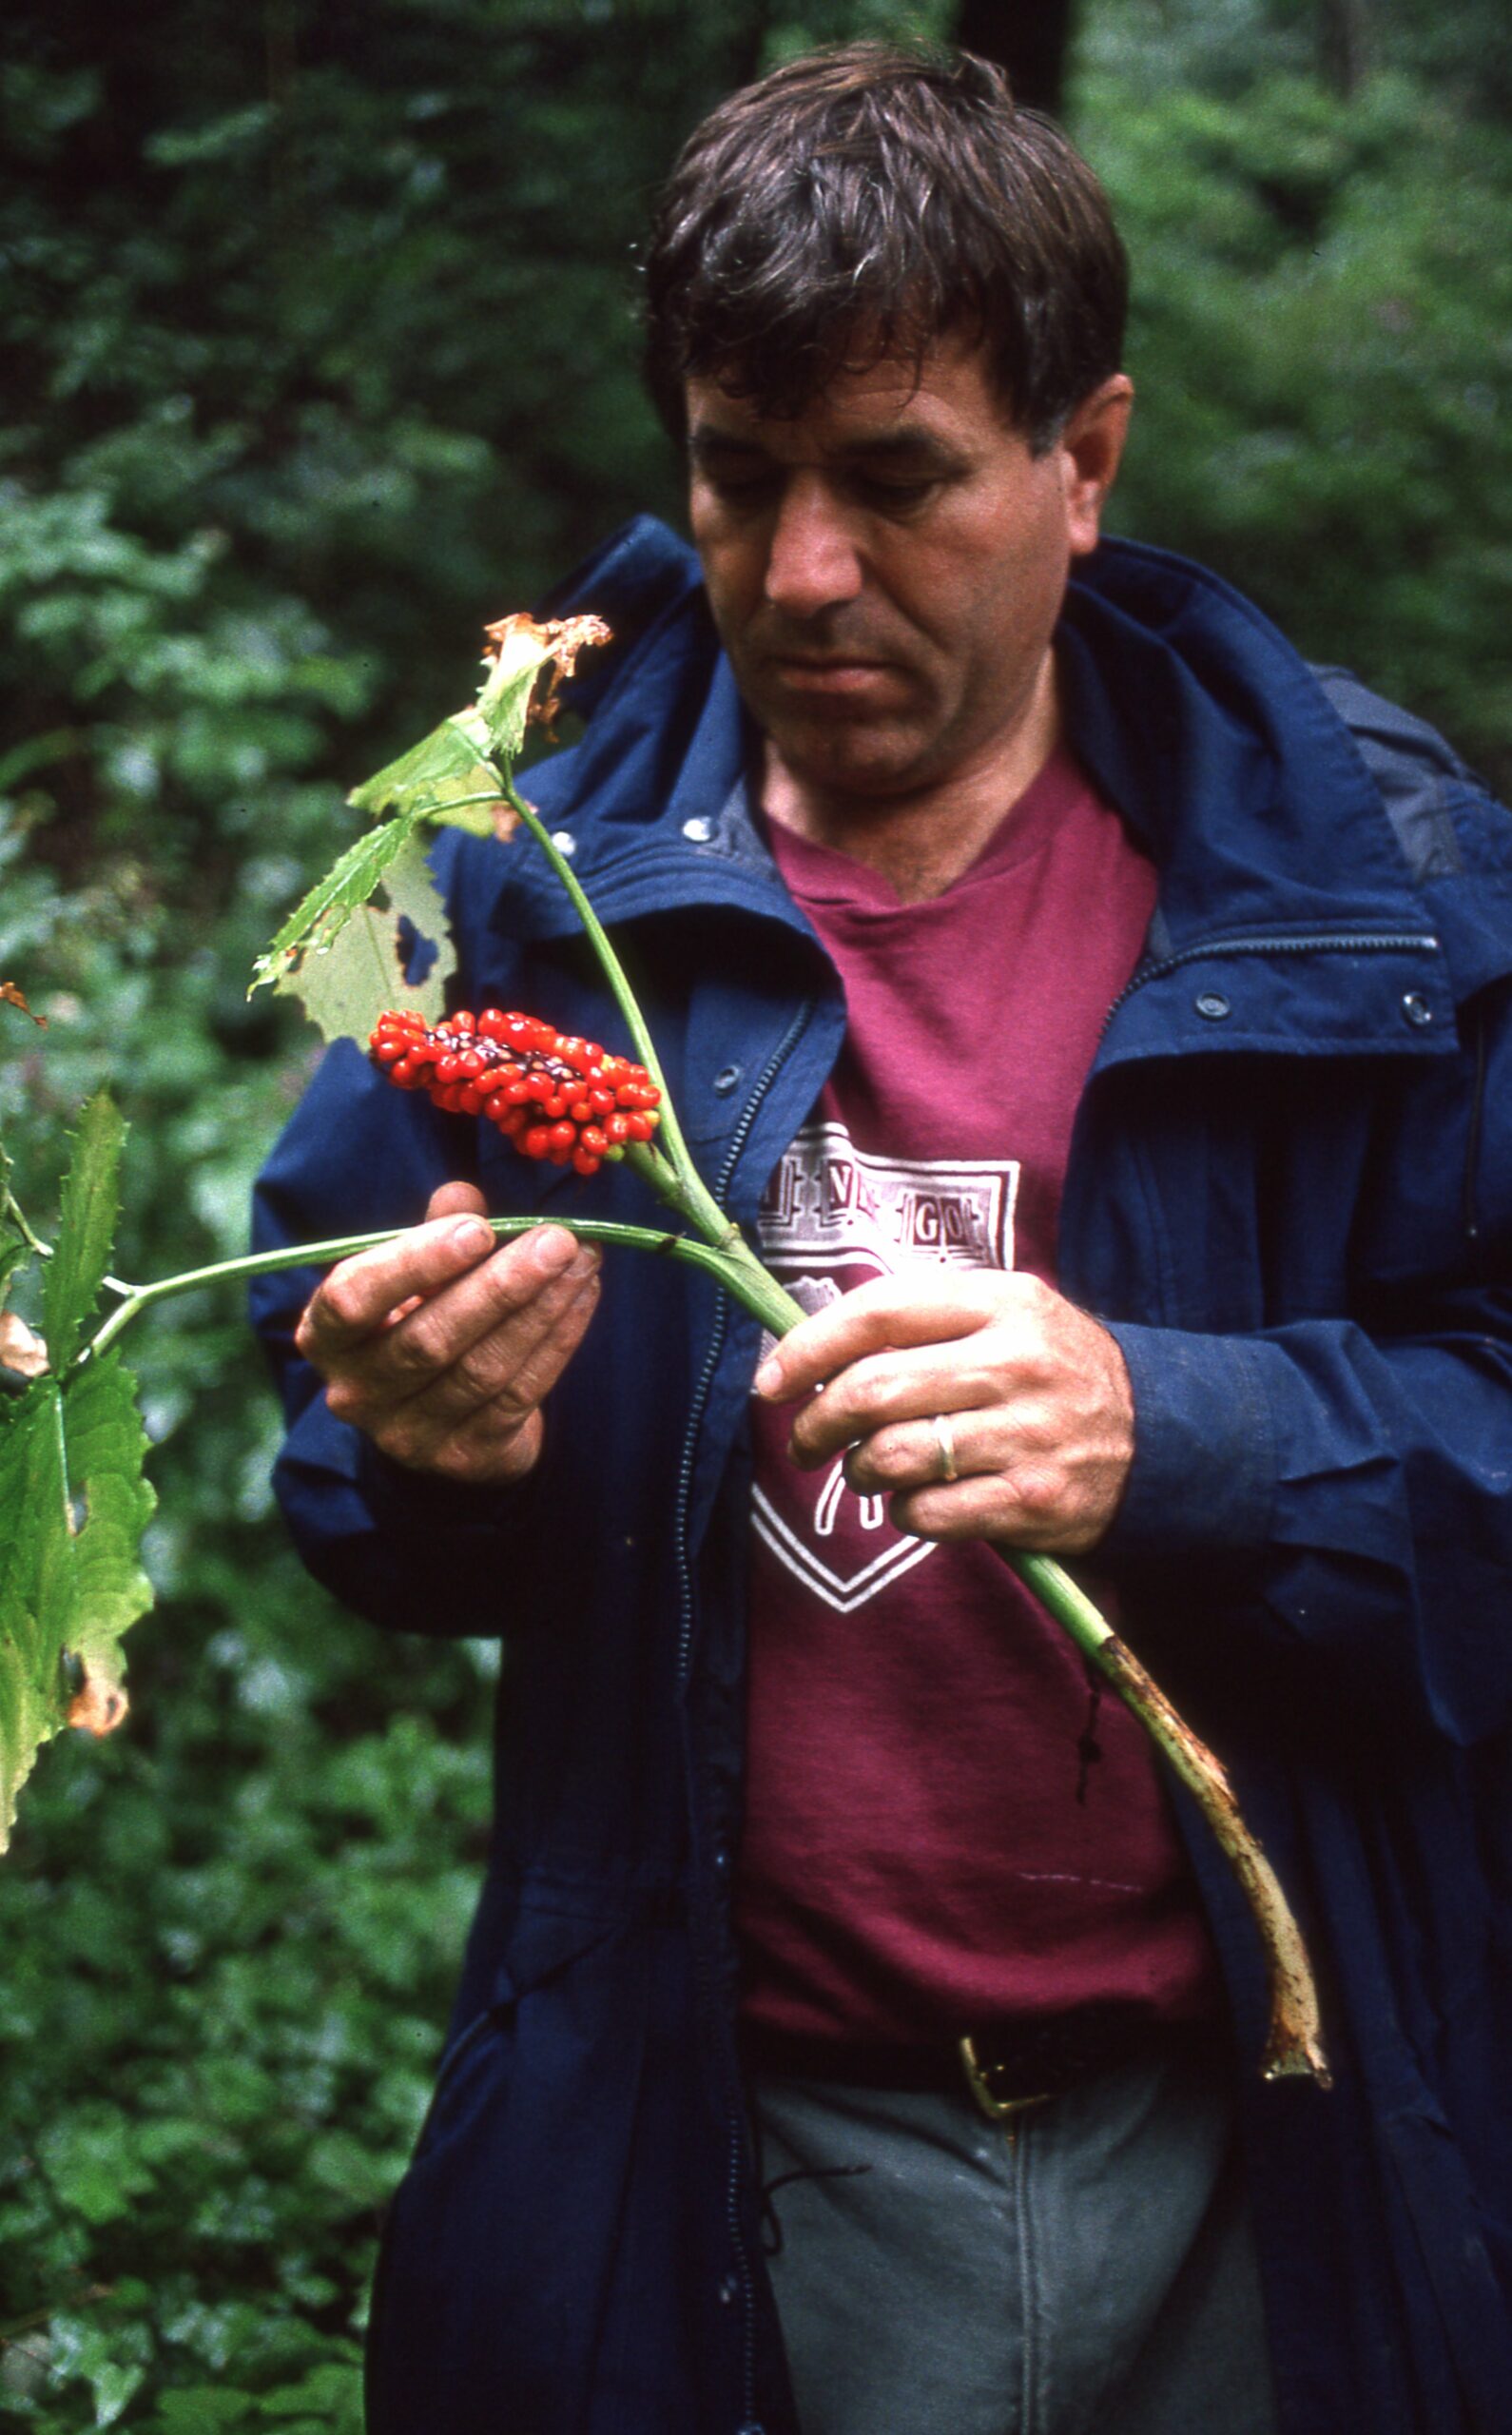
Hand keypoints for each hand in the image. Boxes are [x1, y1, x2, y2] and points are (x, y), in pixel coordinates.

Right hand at [294, 1182, 600, 1484]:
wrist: (439, 1418)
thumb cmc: (419, 1320)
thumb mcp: (413, 1275)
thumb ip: (434, 1232)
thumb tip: (463, 1195)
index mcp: (327, 1337)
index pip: (354, 1300)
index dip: (415, 1263)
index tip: (478, 1229)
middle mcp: (356, 1392)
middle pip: (429, 1340)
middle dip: (501, 1286)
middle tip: (556, 1240)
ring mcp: (409, 1434)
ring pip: (483, 1369)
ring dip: (542, 1310)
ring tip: (582, 1261)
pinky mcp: (464, 1456)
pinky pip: (519, 1395)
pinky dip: (558, 1341)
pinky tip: (582, 1298)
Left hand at [752, 1269, 1133, 1554]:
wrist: (1161, 1436)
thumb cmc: (1052, 1372)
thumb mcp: (1005, 1315)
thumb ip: (921, 1321)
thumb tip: (811, 1347)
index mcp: (1000, 1301)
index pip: (879, 1312)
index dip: (808, 1347)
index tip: (770, 1380)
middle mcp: (1014, 1362)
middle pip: (873, 1391)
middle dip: (816, 1422)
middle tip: (803, 1441)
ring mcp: (1027, 1434)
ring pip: (893, 1456)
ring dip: (860, 1471)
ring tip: (869, 1471)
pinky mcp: (1033, 1501)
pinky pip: (928, 1514)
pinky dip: (903, 1513)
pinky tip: (915, 1504)